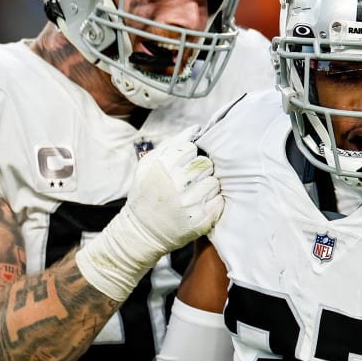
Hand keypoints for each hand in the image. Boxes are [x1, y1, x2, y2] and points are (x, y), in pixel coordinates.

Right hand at [77, 126, 222, 300]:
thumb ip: (171, 144)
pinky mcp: (200, 220)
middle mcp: (176, 184)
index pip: (191, 148)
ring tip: (195, 193)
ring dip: (208, 186)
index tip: (182, 165)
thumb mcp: (148, 165)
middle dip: (201, 170)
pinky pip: (219, 201)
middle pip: (206, 164)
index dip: (188, 156)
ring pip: (215, 182)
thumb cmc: (146, 194)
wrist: (142, 231)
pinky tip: (200, 204)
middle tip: (191, 180)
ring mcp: (189, 204)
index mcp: (161, 168)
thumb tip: (195, 128)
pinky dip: (213, 202)